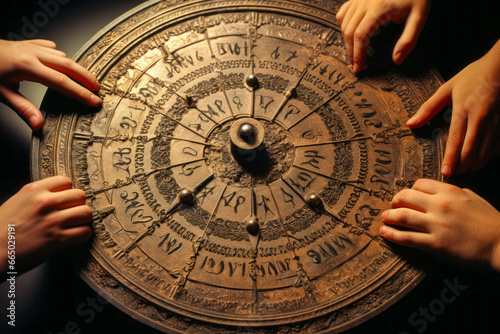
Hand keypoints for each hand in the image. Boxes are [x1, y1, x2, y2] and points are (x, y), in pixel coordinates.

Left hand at [0, 39, 100, 129]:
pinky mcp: (27, 44)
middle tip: (98, 89)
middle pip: (68, 65)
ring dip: (75, 68)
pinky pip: (50, 48)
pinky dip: (59, 56)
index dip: (80, 93)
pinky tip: (61, 62)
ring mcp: (31, 47)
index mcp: (27, 66)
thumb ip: (22, 107)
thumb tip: (38, 124)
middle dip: (86, 77)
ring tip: (85, 79)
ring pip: (61, 56)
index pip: (61, 82)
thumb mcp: (0, 92)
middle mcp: (33, 54)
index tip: (94, 100)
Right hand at [0, 176, 92, 275]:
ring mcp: (52, 221)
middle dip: (78, 205)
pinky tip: (74, 237)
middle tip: (72, 214)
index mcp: (34, 190)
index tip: (64, 201)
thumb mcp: (16, 202)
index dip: (67, 192)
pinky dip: (83, 235)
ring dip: (83, 220)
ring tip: (76, 225)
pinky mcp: (57, 239)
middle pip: (80, 196)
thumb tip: (56, 192)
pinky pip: (85, 232)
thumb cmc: (2, 229)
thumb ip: (36, 195)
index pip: (66, 181)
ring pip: (87, 213)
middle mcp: (45, 202)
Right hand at [336, 0, 429, 72]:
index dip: (358, 54)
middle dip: (351, 51)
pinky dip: (344, 25)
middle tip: (356, 64)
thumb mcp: (418, 18)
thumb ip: (408, 40)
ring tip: (355, 52)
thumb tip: (396, 60)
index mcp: (378, 8)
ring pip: (344, 23)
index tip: (358, 67)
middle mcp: (364, 2)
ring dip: (347, 40)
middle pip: (349, 31)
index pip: (360, 35)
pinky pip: (343, 13)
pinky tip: (352, 32)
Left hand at [380, 179, 499, 270]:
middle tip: (391, 206)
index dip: (409, 190)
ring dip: (388, 216)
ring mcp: (437, 225)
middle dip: (394, 201)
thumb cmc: (490, 222)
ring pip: (402, 216)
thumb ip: (454, 192)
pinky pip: (406, 238)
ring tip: (383, 218)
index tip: (406, 197)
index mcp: (450, 191)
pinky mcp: (435, 244)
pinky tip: (384, 232)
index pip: (419, 184)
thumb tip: (438, 191)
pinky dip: (391, 234)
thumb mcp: (473, 198)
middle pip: (405, 197)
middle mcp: (440, 205)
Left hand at [407, 40, 499, 175]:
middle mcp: (481, 118)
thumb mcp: (447, 88)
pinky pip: (497, 147)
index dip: (451, 158)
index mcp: (463, 109)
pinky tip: (479, 159)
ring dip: (475, 165)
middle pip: (471, 150)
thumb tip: (410, 124)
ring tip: (463, 170)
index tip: (445, 172)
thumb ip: (428, 108)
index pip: (456, 139)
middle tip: (452, 175)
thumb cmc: (473, 76)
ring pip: (486, 152)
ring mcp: (496, 122)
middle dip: (462, 166)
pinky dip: (488, 156)